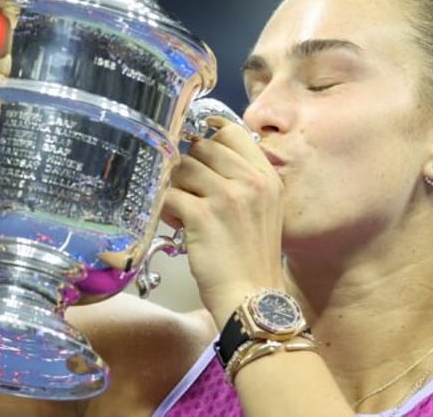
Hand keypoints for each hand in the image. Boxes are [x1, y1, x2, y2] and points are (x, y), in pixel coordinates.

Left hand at [161, 119, 284, 326]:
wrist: (253, 298)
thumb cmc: (253, 259)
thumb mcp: (263, 211)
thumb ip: (242, 182)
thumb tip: (202, 161)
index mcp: (267, 177)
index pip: (232, 133)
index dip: (208, 134)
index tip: (194, 145)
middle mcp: (250, 181)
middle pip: (202, 146)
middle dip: (187, 165)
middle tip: (186, 189)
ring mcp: (227, 196)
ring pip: (182, 168)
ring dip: (175, 186)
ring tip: (180, 209)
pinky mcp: (202, 215)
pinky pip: (169, 194)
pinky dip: (165, 207)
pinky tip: (174, 223)